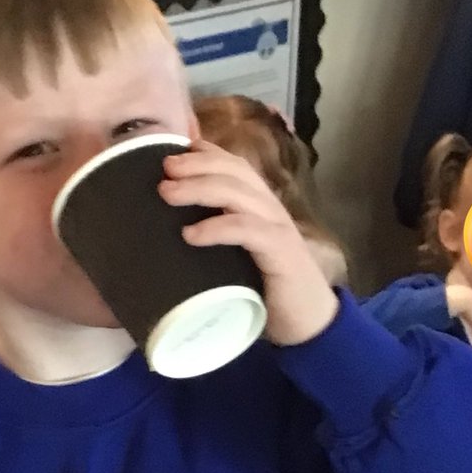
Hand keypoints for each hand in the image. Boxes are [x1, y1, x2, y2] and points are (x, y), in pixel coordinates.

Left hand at [160, 140, 338, 344]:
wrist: (308, 322)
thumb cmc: (266, 289)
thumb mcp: (236, 257)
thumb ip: (215, 238)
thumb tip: (174, 234)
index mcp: (259, 205)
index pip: (234, 166)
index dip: (205, 153)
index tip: (170, 150)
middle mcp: (269, 208)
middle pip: (233, 172)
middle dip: (196, 164)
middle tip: (163, 168)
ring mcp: (276, 227)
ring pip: (237, 194)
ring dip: (198, 189)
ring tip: (166, 193)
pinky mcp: (279, 252)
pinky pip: (246, 230)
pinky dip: (217, 228)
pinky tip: (191, 233)